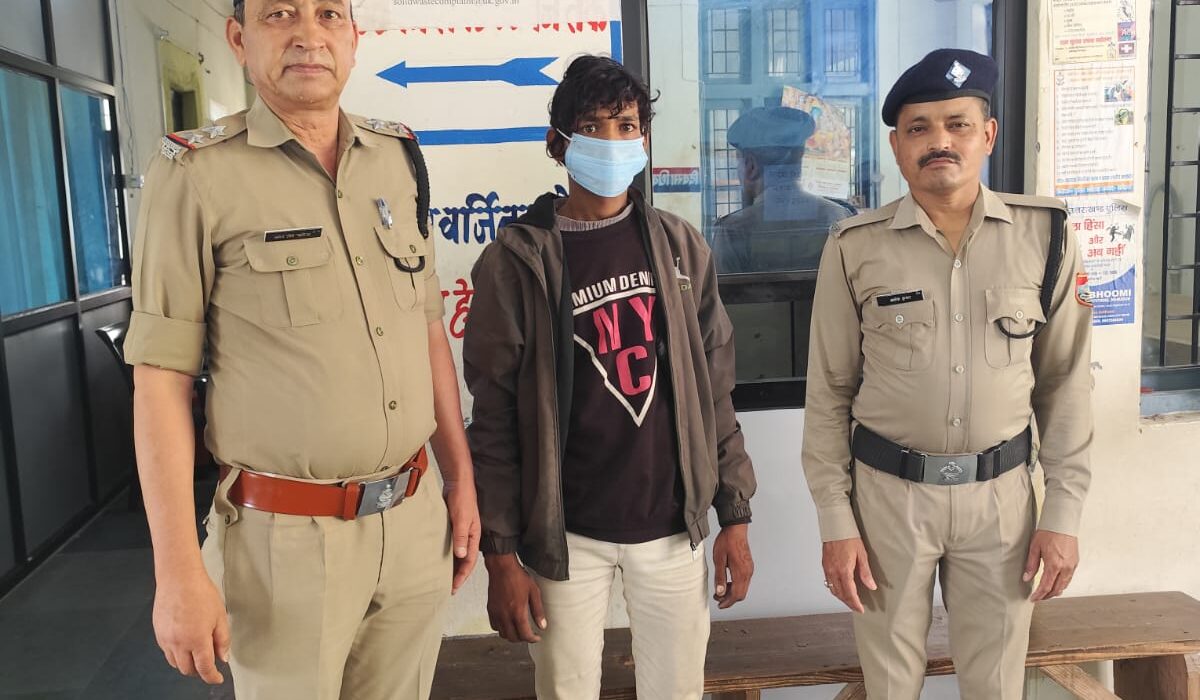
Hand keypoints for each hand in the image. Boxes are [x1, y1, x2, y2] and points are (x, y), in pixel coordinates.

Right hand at [152, 569, 229, 684]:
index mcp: (197, 640)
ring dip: (186, 663)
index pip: (205, 668)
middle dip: (200, 671)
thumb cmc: (200, 593)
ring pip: (175, 663)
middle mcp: (179, 643)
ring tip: (197, 653)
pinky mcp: (158, 633)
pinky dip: (176, 653)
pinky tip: (184, 643)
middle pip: (188, 670)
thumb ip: (222, 640)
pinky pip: (166, 652)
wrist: (178, 578)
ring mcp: (166, 639)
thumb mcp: (220, 617)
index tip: (218, 678)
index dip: (212, 677)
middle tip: (209, 664)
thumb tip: (223, 657)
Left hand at [444, 480, 480, 593]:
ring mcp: (460, 532)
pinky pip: (449, 545)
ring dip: (450, 565)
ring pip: (456, 553)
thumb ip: (461, 537)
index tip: (453, 588)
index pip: (469, 562)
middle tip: (446, 588)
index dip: (461, 576)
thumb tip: (460, 555)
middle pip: (463, 561)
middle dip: (456, 575)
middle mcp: (468, 537)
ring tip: (440, 577)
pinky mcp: (452, 527)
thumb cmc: (462, 498)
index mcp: (474, 537)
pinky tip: (435, 557)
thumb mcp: (462, 518)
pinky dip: (444, 553)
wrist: (457, 482)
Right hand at [485, 554, 546, 642]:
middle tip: (528, 634)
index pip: (524, 634)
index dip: (532, 639)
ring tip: (518, 630)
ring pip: (503, 634)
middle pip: (513, 637)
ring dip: (511, 635)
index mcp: (517, 611)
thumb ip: (538, 610)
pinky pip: (494, 626)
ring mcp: (496, 613)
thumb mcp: (534, 592)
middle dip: (522, 638)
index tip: (536, 637)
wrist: (502, 568)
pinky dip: (501, 629)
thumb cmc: (517, 577)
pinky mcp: (490, 610)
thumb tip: (542, 625)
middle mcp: (505, 615)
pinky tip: (507, 623)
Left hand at [712, 524, 752, 608]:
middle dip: (729, 599)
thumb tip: (720, 592)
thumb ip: (720, 577)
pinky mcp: (748, 566)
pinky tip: (727, 582)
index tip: (719, 605)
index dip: (727, 602)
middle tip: (717, 598)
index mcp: (741, 572)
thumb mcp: (719, 559)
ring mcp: (749, 569)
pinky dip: (736, 586)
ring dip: (732, 592)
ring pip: (743, 588)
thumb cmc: (726, 542)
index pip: (736, 594)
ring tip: (720, 590)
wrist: (735, 529)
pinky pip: (744, 581)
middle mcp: (748, 572)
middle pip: (741, 594)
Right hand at [821, 537, 876, 612]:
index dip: (855, 603)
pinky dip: (834, 589)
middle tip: (856, 607)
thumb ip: (865, 572)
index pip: (850, 592)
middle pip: (840, 594)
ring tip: (849, 601)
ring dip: (841, 597)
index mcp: (844, 570)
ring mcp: (827, 568)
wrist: (835, 526)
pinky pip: (828, 582)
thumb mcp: (862, 554)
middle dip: (848, 602)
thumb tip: (871, 586)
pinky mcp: (825, 565)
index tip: (860, 609)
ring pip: (833, 589)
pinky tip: (840, 589)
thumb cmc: (849, 537)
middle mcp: (834, 571)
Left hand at [1024, 530, 1078, 600]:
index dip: (1039, 595)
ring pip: (1064, 585)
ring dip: (1055, 591)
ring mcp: (1072, 566)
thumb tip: (1026, 578)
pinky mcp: (1075, 563)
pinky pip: (1069, 579)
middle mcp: (1065, 568)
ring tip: (1045, 593)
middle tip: (1038, 597)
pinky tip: (1055, 583)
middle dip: (1047, 596)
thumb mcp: (1034, 547)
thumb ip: (1031, 564)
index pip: (1046, 586)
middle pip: (1056, 589)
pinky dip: (1061, 584)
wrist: (1062, 523)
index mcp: (1054, 564)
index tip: (1033, 599)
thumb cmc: (1048, 532)